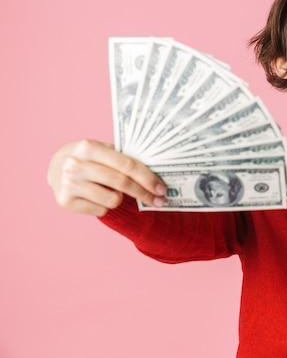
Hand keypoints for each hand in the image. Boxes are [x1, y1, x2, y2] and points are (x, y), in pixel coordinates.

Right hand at [47, 140, 165, 215]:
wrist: (54, 167)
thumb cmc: (88, 158)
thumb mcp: (101, 150)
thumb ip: (123, 157)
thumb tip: (157, 171)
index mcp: (88, 147)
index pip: (126, 164)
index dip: (147, 178)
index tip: (161, 188)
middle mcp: (76, 165)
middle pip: (122, 183)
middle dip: (144, 193)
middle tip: (159, 201)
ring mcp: (68, 184)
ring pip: (113, 200)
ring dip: (119, 198)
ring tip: (112, 191)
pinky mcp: (65, 202)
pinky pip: (101, 210)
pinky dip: (105, 206)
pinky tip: (97, 196)